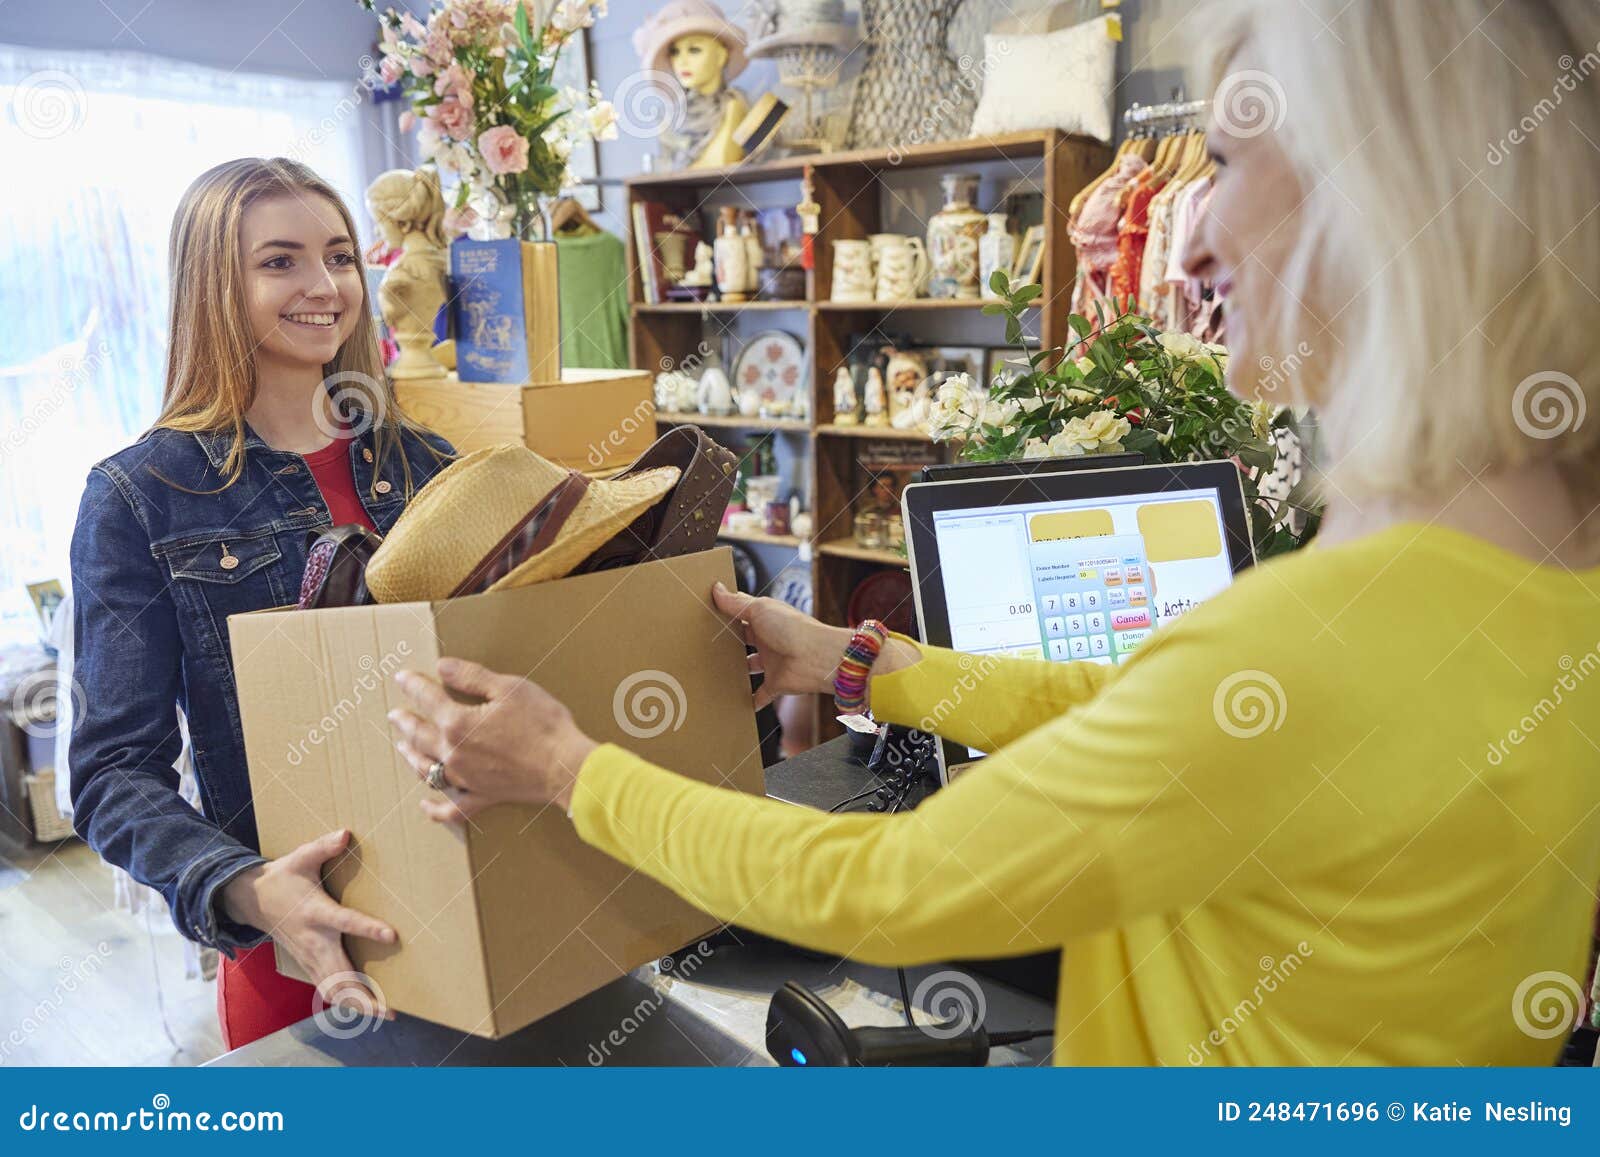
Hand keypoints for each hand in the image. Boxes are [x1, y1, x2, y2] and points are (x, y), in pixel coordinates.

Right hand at [221, 829, 395, 1017]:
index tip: (392, 936)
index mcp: (317, 912)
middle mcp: (314, 940)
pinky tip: (366, 1009)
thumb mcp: (301, 857)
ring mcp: (309, 956)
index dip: (368, 929)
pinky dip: (345, 1001)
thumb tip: (346, 832)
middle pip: (340, 972)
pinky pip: (327, 987)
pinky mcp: (307, 963)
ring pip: (333, 987)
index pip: (346, 921)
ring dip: (357, 1003)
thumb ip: (324, 847)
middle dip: (363, 992)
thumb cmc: (283, 876)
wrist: (251, 900)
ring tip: (386, 1014)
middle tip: (390, 1007)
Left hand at [388, 658, 597, 822]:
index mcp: (458, 722)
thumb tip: (443, 667)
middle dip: (405, 722)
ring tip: (403, 746)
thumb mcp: (509, 688)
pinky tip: (425, 806)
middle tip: (394, 715)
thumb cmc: (542, 723)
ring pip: (427, 768)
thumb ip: (472, 677)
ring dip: (411, 756)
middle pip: (420, 735)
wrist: (565, 766)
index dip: (413, 685)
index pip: (428, 698)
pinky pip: (452, 808)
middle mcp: (454, 753)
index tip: (402, 677)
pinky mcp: (482, 797)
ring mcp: (466, 779)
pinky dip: (435, 810)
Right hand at [712, 582, 918, 708]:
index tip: (708, 614)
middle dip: (730, 642)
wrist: (816, 658)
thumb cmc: (793, 628)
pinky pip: (762, 695)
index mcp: (765, 619)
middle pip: (745, 640)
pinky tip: (740, 704)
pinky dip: (753, 701)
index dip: (728, 613)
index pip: (743, 614)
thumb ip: (736, 602)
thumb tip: (717, 588)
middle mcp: (768, 639)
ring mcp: (771, 662)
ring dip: (739, 670)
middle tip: (707, 644)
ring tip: (718, 672)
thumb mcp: (760, 609)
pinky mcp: (775, 684)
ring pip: (750, 666)